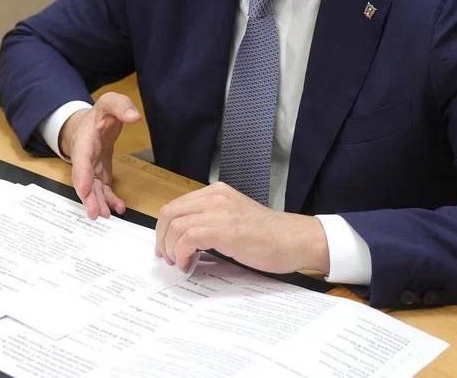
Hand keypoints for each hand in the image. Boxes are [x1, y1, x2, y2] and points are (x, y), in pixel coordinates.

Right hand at [61, 93, 140, 219]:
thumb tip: (134, 116)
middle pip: (83, 180)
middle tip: (95, 213)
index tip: (84, 190)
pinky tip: (118, 208)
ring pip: (92, 189)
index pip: (81, 159)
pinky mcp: (99, 174)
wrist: (94, 122)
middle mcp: (85, 157)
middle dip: (88, 197)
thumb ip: (121, 106)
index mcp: (85, 140)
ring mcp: (91, 168)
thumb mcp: (111, 102)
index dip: (81, 175)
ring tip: (106, 216)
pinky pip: (102, 189)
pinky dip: (109, 200)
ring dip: (98, 203)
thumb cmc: (101, 113)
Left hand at [155, 182, 328, 274]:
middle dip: (162, 237)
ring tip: (178, 263)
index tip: (166, 246)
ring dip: (170, 248)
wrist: (295, 240)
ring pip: (175, 225)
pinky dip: (181, 253)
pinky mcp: (223, 229)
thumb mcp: (234, 218)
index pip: (177, 205)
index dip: (165, 228)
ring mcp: (218, 211)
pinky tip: (188, 264)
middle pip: (170, 213)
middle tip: (166, 257)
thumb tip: (185, 239)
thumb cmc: (269, 236)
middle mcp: (214, 196)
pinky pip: (187, 238)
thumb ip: (211, 220)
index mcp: (216, 192)